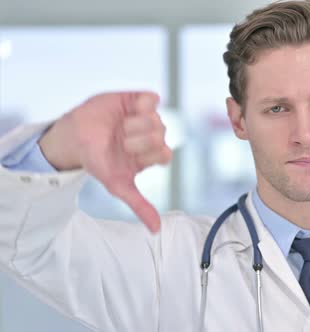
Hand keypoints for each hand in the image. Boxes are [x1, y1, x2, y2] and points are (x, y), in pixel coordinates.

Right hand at [39, 92, 171, 231]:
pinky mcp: (139, 100)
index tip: (129, 155)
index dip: (147, 154)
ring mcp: (148, 117)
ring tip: (120, 126)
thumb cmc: (98, 161)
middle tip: (121, 140)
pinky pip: (152, 98)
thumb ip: (140, 205)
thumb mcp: (118, 185)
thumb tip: (156, 231)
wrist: (75, 137)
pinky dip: (141, 105)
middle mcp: (154, 136)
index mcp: (153, 155)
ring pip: (156, 118)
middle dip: (137, 139)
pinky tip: (128, 110)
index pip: (165, 155)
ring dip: (134, 124)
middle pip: (161, 135)